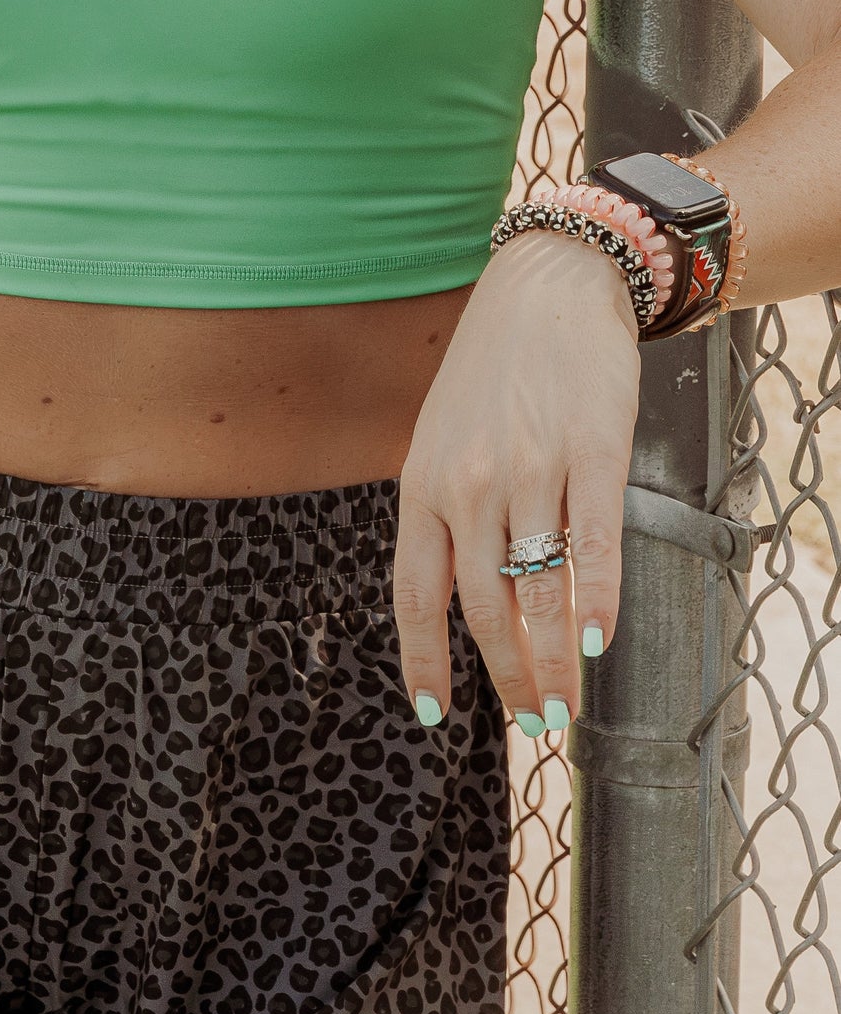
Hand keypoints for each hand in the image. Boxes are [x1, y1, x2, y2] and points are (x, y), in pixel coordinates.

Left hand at [393, 228, 641, 735]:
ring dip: (551, 660)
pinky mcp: (591, 453)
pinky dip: (597, 601)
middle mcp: (469, 485)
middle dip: (505, 677)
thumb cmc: (492, 371)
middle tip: (531, 724)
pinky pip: (594, 546)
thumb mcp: (440, 438)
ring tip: (564, 706)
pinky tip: (599, 642)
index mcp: (423, 487)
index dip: (423, 660)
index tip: (434, 714)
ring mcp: (531, 470)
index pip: (415, 594)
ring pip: (538, 589)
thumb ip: (441, 511)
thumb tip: (454, 591)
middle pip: (483, 607)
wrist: (547, 289)